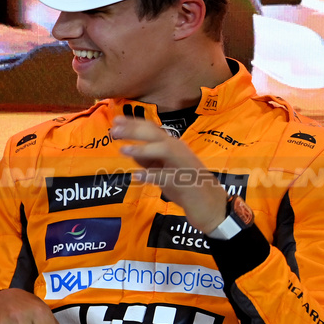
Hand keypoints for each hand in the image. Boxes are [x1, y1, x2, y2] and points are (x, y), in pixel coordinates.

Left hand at [110, 116, 228, 233]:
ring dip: (144, 149)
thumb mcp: (162, 170)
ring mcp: (184, 165)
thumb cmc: (185, 185)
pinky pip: (168, 177)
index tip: (116, 120)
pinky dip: (152, 175)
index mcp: (172, 146)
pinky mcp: (186, 182)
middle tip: (114, 132)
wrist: (210, 204)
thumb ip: (148, 160)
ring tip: (123, 150)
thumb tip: (130, 150)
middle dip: (134, 131)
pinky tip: (137, 176)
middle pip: (156, 135)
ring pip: (165, 150)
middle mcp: (179, 151)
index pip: (152, 130)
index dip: (134, 124)